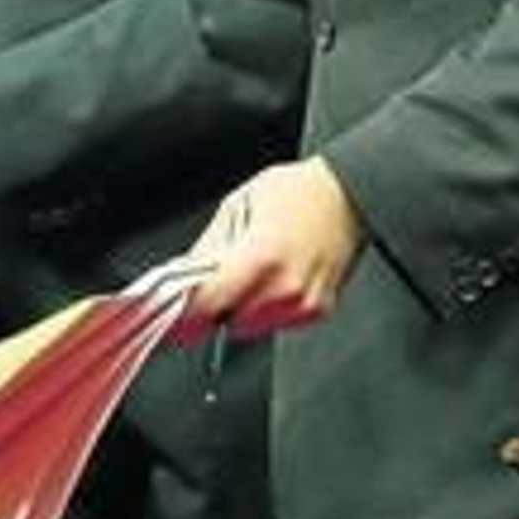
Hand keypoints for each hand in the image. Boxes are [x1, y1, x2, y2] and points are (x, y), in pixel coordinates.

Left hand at [182, 156, 366, 340]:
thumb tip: (182, 278)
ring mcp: (305, 303)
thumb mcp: (238, 206)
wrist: (347, 195)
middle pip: (228, 321)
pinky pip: (276, 322)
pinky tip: (271, 278)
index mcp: (262, 255)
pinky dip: (264, 308)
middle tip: (211, 283)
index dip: (186, 313)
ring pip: (251, 326)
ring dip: (239, 309)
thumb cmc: (295, 192)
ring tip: (247, 272)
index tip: (172, 316)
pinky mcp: (318, 310)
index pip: (211, 302)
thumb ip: (208, 248)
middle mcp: (286, 286)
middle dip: (214, 307)